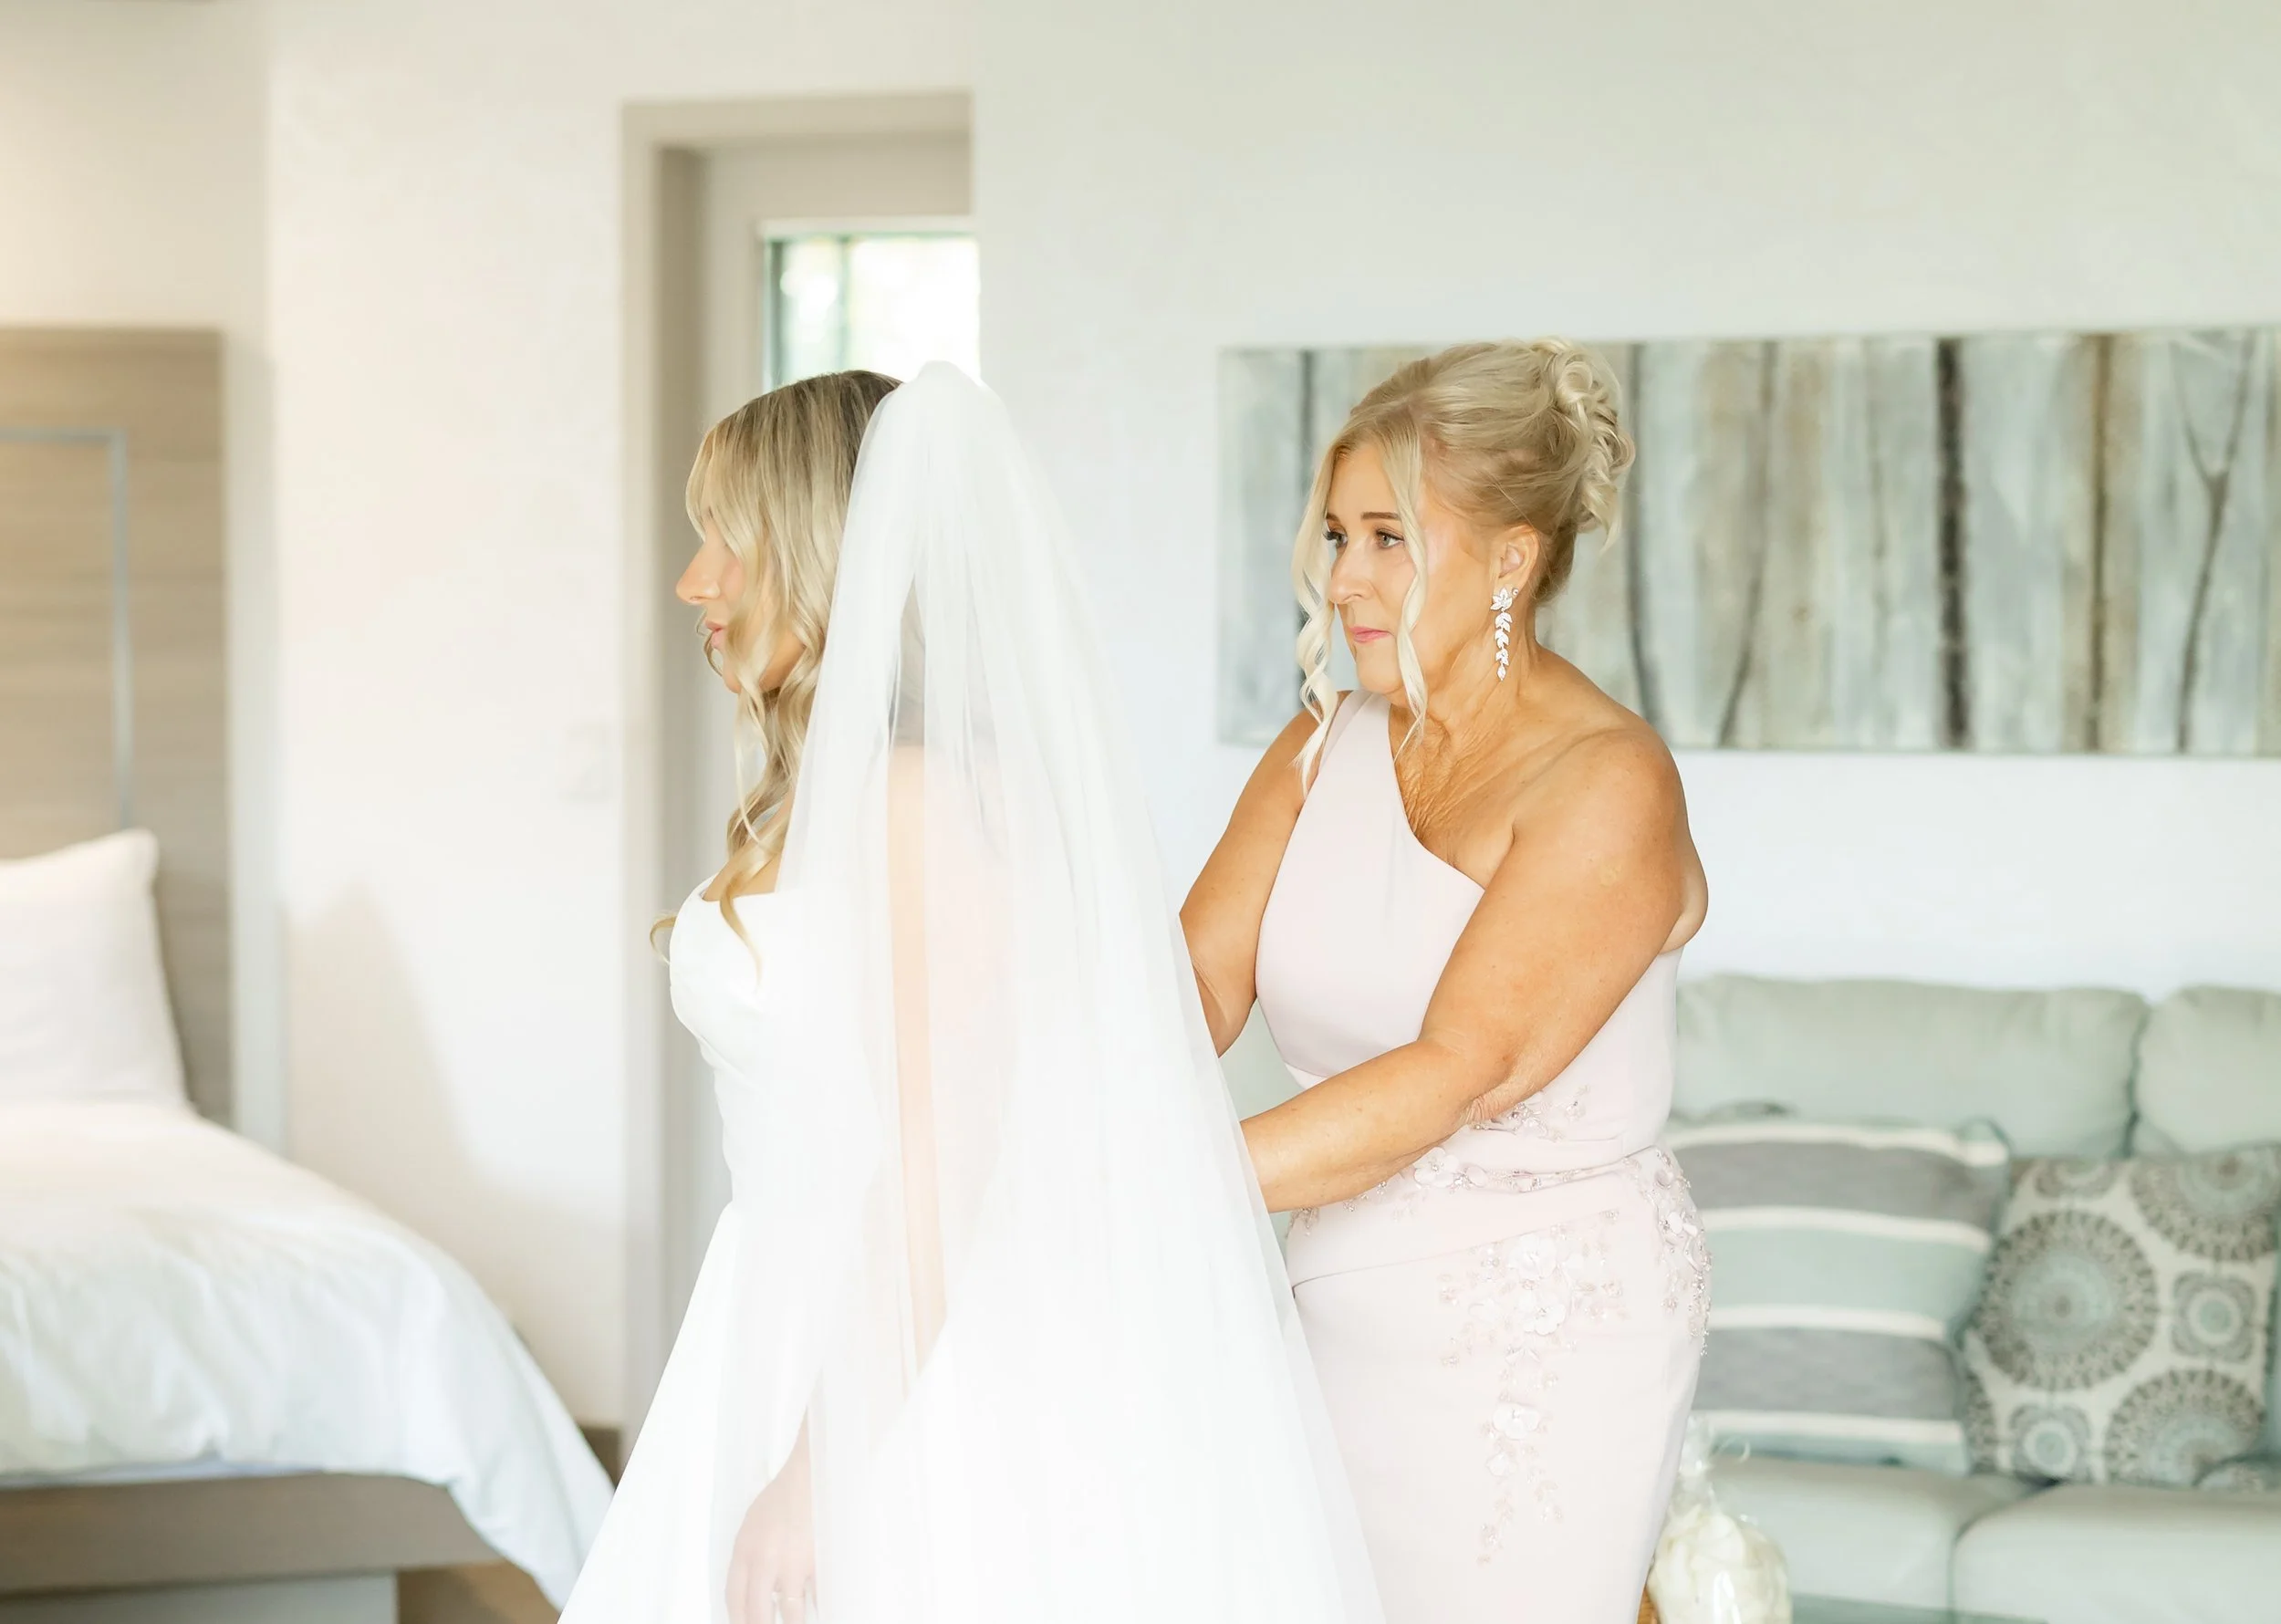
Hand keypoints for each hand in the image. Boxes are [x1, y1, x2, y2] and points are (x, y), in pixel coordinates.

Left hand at [727, 1431, 814, 1623]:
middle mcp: (765, 1561)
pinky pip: (817, 1595)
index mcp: (744, 1550)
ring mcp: (794, 1564)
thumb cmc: (781, 1498)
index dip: (737, 1621)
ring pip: (790, 1613)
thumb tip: (752, 1592)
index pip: (734, 1600)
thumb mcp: (751, 1526)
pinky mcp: (818, 1561)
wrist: (810, 1476)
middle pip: (758, 1613)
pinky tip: (817, 1609)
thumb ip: (747, 1558)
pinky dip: (817, 1605)